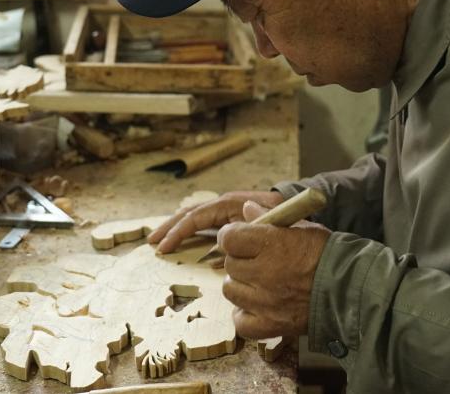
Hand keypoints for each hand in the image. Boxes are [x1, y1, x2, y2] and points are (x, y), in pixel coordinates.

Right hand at [148, 190, 284, 253]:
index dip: (180, 230)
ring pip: (193, 217)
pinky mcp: (227, 218)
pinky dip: (187, 231)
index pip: (198, 215)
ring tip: (158, 241)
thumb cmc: (285, 219)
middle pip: (190, 213)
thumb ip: (252, 228)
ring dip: (174, 228)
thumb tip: (225, 240)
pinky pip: (202, 223)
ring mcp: (224, 210)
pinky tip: (176, 241)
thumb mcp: (272, 224)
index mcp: (232, 204)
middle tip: (153, 243)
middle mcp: (224, 204)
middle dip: (170, 227)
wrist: (296, 209)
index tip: (167, 246)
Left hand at [219, 201, 331, 338]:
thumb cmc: (327, 254)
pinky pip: (240, 321)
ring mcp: (265, 302)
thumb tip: (247, 207)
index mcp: (271, 244)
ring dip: (240, 286)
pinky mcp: (271, 325)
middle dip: (239, 260)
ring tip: (258, 283)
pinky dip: (245, 314)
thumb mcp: (300, 227)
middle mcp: (264, 273)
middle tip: (255, 261)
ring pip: (231, 291)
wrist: (351, 288)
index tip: (238, 237)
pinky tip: (257, 306)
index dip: (231, 236)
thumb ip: (270, 217)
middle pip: (229, 264)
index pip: (228, 238)